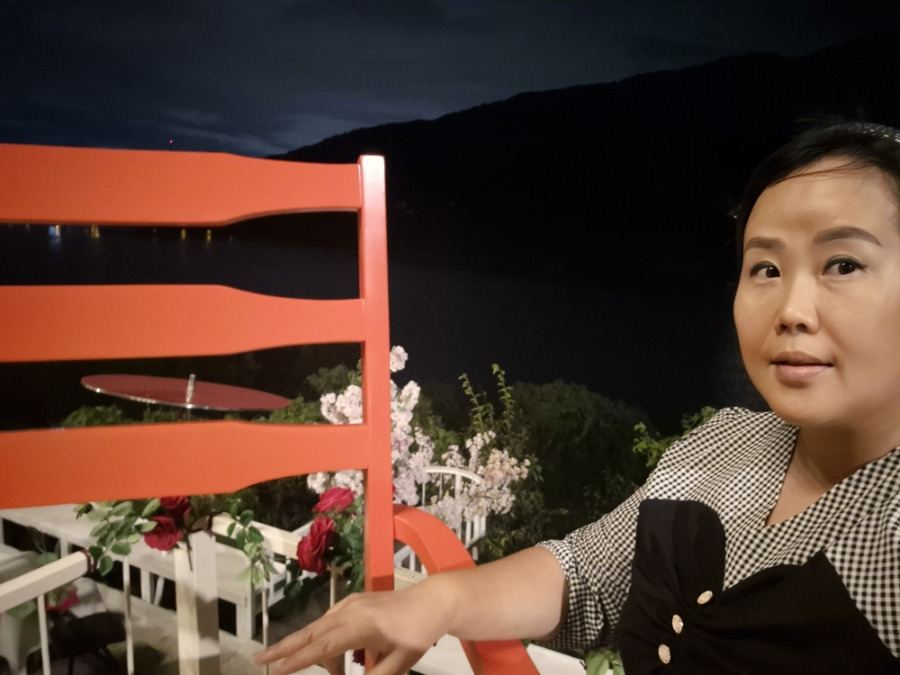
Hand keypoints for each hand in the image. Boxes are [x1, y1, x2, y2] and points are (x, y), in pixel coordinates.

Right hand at [253, 583, 449, 674]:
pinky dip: (325, 641)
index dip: (296, 661)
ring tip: (318, 672)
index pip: (321, 648)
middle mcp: (349, 611)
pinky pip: (331, 624)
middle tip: (258, 659)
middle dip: (284, 648)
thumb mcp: (400, 663)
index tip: (274, 670)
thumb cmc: (418, 633)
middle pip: (310, 633)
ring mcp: (351, 604)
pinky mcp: (356, 603)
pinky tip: (335, 660)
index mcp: (358, 626)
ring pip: (320, 629)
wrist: (435, 601)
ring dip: (312, 651)